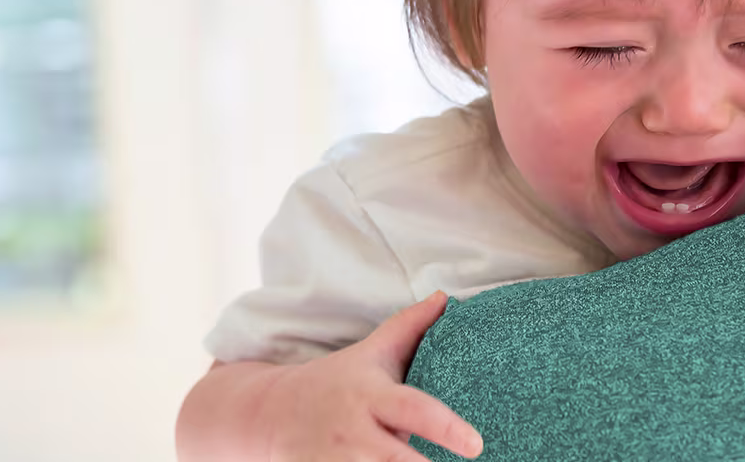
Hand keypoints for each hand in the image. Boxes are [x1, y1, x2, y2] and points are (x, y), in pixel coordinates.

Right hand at [260, 292, 483, 460]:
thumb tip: (446, 297)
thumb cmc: (336, 380)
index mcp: (371, 396)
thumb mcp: (370, 352)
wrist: (268, 413)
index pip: (414, 410)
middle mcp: (354, 433)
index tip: (476, 444)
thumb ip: (409, 327)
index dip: (446, 428)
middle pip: (397, 461)